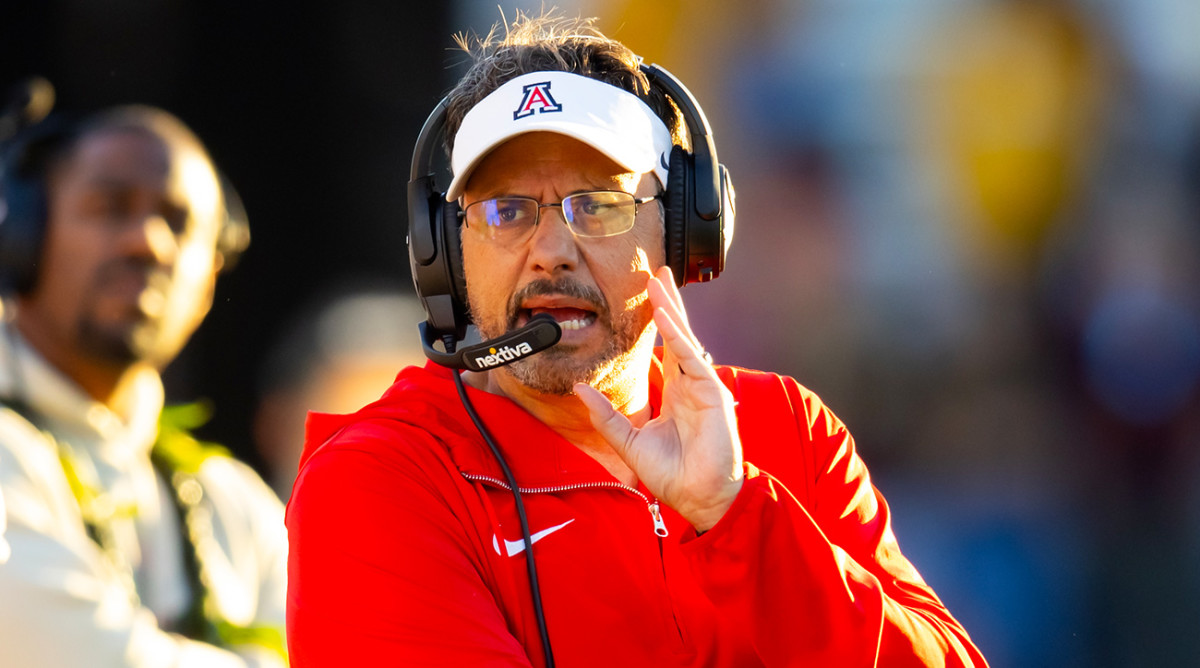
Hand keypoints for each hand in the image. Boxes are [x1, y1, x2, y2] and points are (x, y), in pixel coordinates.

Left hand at [574, 266, 742, 531]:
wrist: (698, 498)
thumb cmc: (673, 474)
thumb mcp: (629, 442)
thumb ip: (606, 415)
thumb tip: (579, 389)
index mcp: (675, 393)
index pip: (665, 347)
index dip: (656, 322)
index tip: (646, 296)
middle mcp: (690, 384)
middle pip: (678, 334)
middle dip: (666, 302)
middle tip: (655, 272)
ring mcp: (703, 387)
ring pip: (686, 339)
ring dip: (671, 309)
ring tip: (659, 282)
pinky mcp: (712, 395)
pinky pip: (692, 359)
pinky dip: (679, 337)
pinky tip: (666, 317)